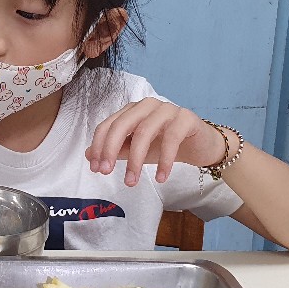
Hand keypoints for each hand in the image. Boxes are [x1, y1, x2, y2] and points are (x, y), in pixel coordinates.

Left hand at [85, 99, 227, 186]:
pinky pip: (171, 138)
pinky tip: (161, 178)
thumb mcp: (136, 150)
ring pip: (145, 132)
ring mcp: (167, 109)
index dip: (99, 146)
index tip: (96, 168)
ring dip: (135, 160)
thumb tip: (89, 155)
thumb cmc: (165, 145)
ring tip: (132, 182)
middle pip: (122, 124)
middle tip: (106, 172)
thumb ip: (115, 150)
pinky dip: (164, 160)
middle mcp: (147, 105)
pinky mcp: (186, 118)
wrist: (200, 146)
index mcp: (132, 111)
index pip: (108, 124)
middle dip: (110, 149)